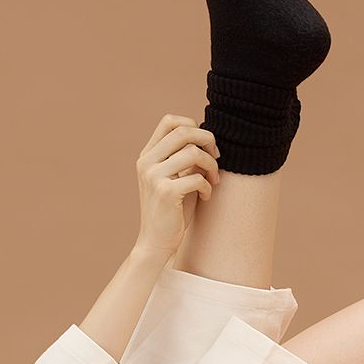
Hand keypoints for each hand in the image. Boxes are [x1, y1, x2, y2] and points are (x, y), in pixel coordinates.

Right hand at [135, 113, 220, 257]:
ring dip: (211, 166)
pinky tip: (206, 197)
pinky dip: (208, 187)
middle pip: (184, 131)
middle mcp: (146, 162)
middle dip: (208, 141)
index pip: (169, 121)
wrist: (156, 242)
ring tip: (213, 180)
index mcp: (147, 155)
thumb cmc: (172, 210)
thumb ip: (185, 157)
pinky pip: (197, 178)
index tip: (205, 145)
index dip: (193, 125)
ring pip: (193, 153)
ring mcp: (153, 176)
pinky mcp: (165, 192)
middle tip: (216, 158)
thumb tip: (208, 137)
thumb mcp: (176, 177)